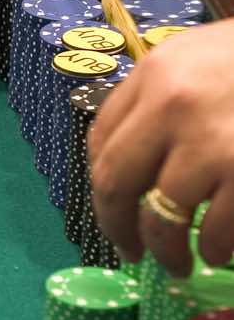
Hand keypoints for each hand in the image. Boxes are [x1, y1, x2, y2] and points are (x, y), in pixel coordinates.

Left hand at [89, 18, 233, 277]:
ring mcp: (213, 142)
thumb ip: (161, 97)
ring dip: (167, 251)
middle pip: (117, 182)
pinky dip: (213, 248)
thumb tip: (133, 162)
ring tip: (177, 263)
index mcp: (154, 74)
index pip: (100, 141)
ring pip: (163, 216)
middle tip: (130, 251)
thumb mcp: (200, 56)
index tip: (112, 210)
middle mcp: (173, 106)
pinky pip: (218, 228)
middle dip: (117, 227)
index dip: (101, 185)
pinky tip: (217, 253)